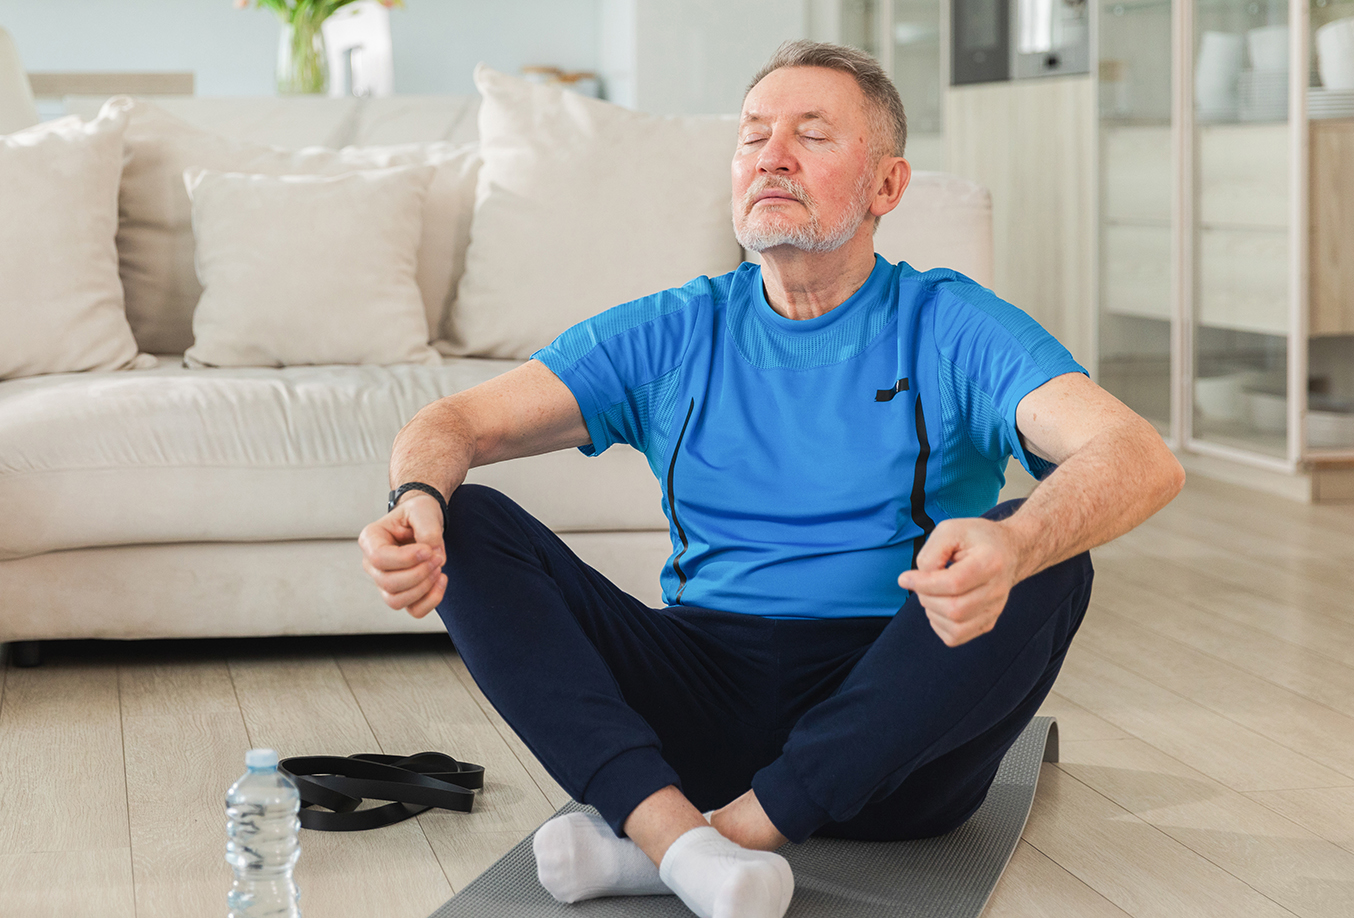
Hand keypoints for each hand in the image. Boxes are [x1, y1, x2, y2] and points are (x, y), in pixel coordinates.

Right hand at [358, 493, 446, 618]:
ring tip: (439, 568)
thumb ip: (428, 530)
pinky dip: (431, 601)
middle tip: (438, 557)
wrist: (423, 522)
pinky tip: (442, 580)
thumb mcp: (423, 511)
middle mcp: (372, 564)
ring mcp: (385, 582)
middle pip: (387, 583)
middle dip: (419, 573)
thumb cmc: (418, 514)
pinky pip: (414, 610)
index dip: (406, 558)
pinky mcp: (403, 594)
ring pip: (396, 601)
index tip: (428, 550)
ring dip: (423, 588)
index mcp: (371, 539)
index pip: (379, 558)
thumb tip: (432, 554)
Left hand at [896, 517, 1020, 646]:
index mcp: (990, 562)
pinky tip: (939, 605)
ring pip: (955, 627)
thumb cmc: (975, 539)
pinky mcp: (988, 623)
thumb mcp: (949, 530)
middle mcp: (997, 590)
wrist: (1007, 551)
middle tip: (921, 582)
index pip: (955, 583)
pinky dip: (938, 624)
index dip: (924, 583)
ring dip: (932, 611)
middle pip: (954, 609)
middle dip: (926, 597)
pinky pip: (955, 637)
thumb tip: (918, 581)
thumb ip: (931, 554)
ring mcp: (994, 610)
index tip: (905, 577)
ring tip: (932, 591)